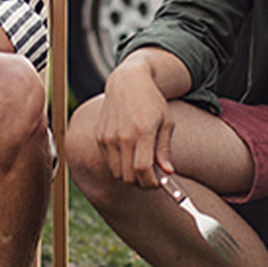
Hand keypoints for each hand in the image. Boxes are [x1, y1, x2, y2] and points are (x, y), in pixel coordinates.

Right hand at [96, 52, 181, 187]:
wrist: (128, 82)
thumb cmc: (152, 102)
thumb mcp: (166, 122)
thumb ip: (165, 149)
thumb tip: (168, 172)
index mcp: (143, 131)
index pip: (143, 169)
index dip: (151, 182)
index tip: (159, 184)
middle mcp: (122, 136)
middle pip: (128, 175)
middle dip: (142, 183)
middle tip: (152, 180)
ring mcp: (108, 137)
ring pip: (117, 172)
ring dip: (130, 177)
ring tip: (143, 169)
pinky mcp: (99, 137)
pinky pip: (109, 162)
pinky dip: (120, 166)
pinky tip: (131, 157)